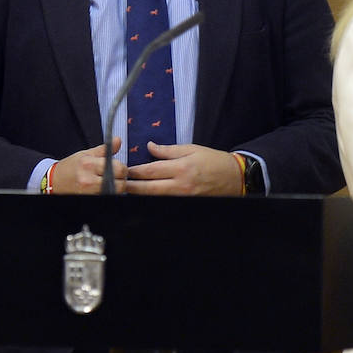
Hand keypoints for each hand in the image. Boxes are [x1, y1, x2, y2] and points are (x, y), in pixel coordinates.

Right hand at [51, 138, 124, 193]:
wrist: (54, 181)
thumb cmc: (71, 167)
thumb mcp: (86, 154)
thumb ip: (104, 149)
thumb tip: (118, 140)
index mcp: (89, 165)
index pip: (119, 168)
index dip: (122, 168)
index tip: (117, 167)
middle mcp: (88, 180)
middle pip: (120, 184)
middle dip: (121, 180)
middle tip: (115, 176)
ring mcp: (88, 193)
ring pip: (114, 192)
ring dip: (115, 188)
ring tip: (108, 182)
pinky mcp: (89, 199)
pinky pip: (107, 197)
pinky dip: (108, 193)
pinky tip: (103, 188)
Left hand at [125, 143, 243, 195]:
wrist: (235, 178)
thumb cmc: (214, 160)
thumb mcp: (192, 149)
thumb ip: (168, 150)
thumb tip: (149, 147)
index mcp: (181, 168)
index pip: (149, 171)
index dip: (133, 171)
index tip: (122, 170)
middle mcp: (181, 185)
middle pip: (148, 188)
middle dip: (130, 187)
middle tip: (116, 184)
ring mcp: (184, 198)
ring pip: (155, 199)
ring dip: (140, 196)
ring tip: (126, 192)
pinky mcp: (188, 205)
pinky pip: (166, 204)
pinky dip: (154, 201)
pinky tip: (146, 199)